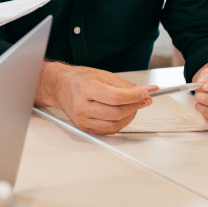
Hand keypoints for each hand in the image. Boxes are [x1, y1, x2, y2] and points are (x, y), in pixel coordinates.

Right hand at [37, 62, 154, 134]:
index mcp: (85, 88)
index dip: (134, 97)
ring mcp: (82, 119)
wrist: (61, 87)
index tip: (144, 94)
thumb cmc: (81, 80)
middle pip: (116, 113)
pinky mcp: (84, 128)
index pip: (116, 98)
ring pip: (114, 125)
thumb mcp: (103, 75)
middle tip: (143, 100)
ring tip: (133, 107)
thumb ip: (126, 85)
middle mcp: (81, 106)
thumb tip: (146, 92)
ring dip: (130, 117)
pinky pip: (109, 131)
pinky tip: (122, 115)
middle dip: (135, 106)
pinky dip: (120, 124)